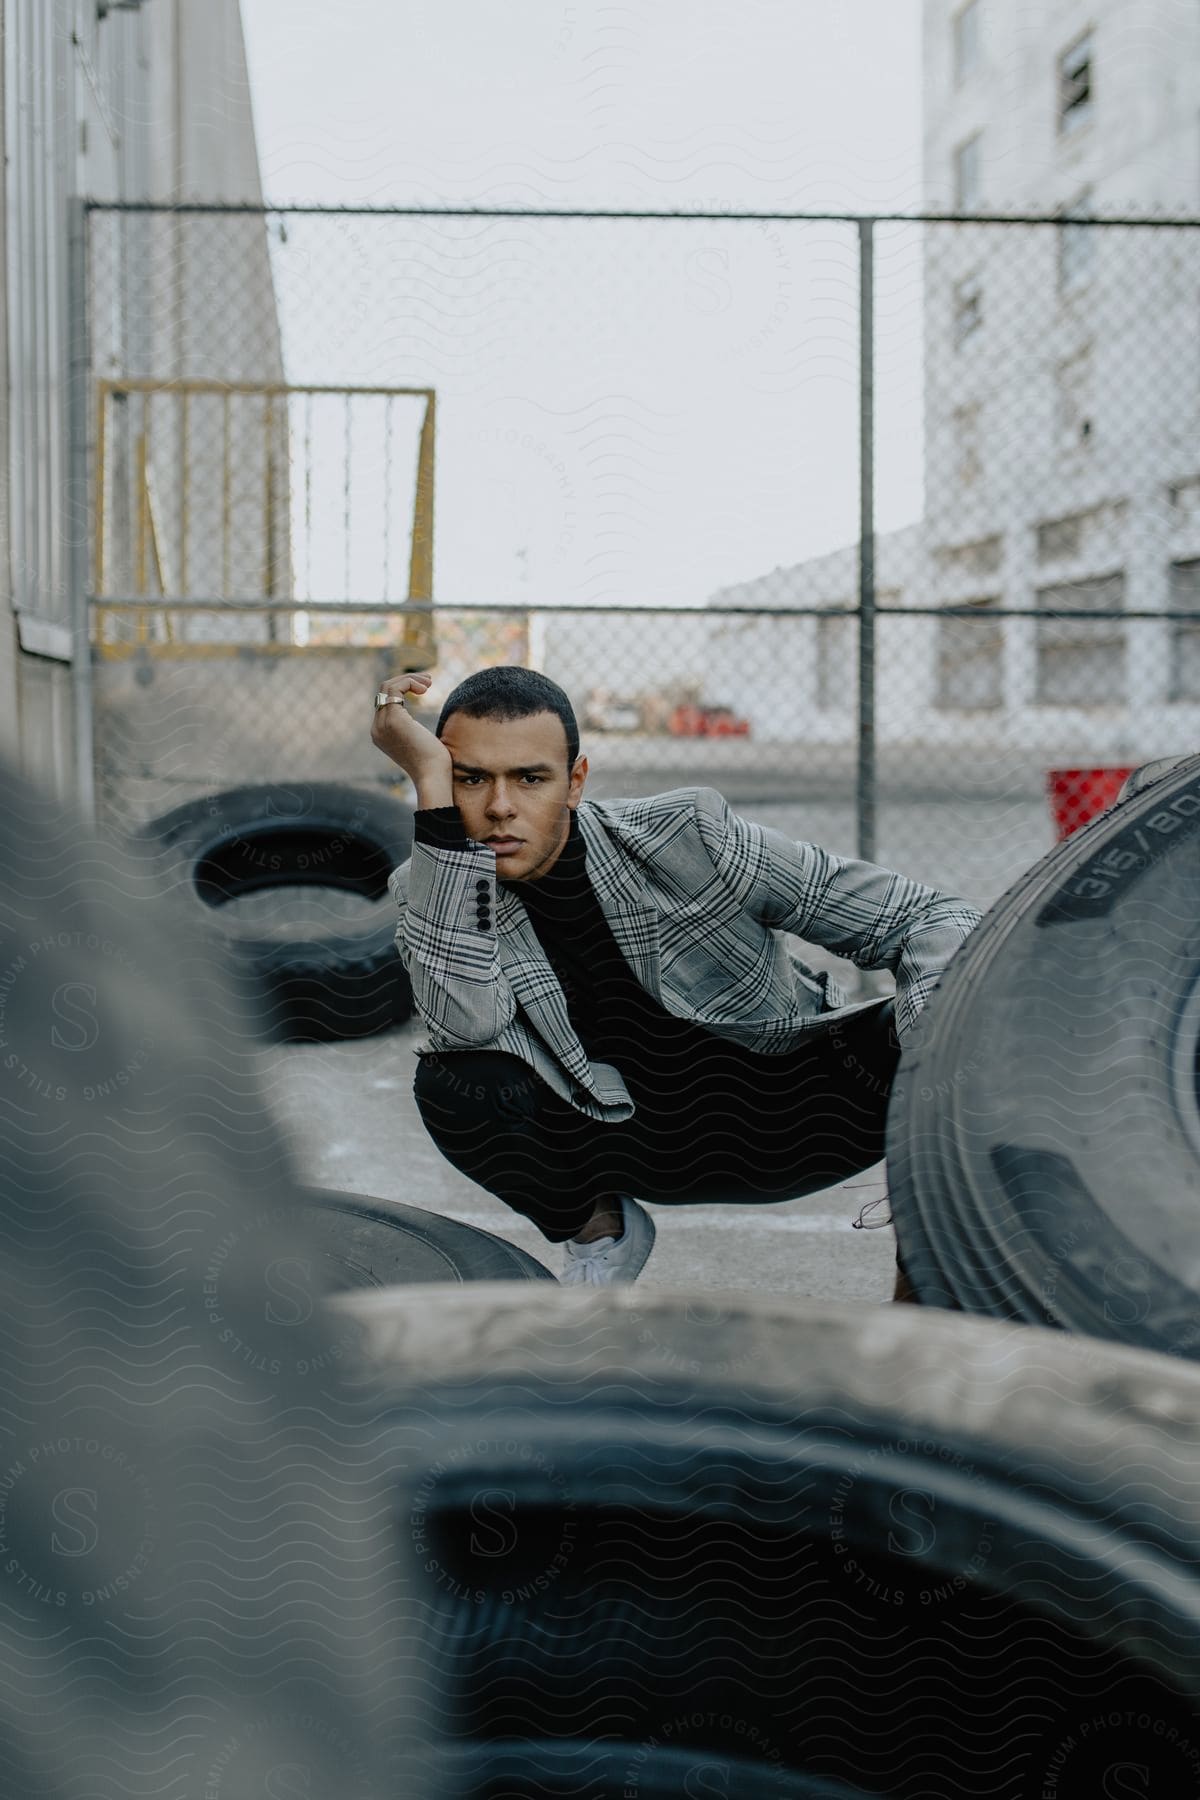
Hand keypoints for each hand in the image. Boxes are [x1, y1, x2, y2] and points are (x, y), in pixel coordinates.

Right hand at [370, 672, 452, 806]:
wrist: (433, 776)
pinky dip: (410, 682)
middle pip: (385, 691)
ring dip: (410, 679)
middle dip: (407, 680)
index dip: (404, 689)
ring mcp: (383, 724)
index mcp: (381, 734)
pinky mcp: (394, 719)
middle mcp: (377, 728)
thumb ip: (413, 729)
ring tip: (429, 682)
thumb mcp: (419, 741)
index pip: (386, 701)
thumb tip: (418, 723)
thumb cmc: (433, 763)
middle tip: (429, 681)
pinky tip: (426, 689)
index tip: (425, 688)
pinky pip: (396, 688)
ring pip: (389, 686)